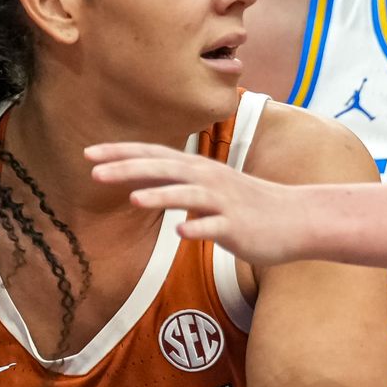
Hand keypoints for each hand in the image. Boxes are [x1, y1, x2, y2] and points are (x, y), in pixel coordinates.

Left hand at [86, 143, 314, 266]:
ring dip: (161, 196)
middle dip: (129, 169)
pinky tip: (181, 233)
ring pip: (189, 195)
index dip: (121, 153)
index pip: (154, 155)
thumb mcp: (211, 189)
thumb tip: (141, 184)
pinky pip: (217, 228)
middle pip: (165, 169)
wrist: (297, 219)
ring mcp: (225, 203)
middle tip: (94, 171)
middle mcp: (209, 180)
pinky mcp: (239, 227)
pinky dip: (199, 228)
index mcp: (199, 170)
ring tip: (133, 199)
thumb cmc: (250, 206)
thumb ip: (178, 185)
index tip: (88, 153)